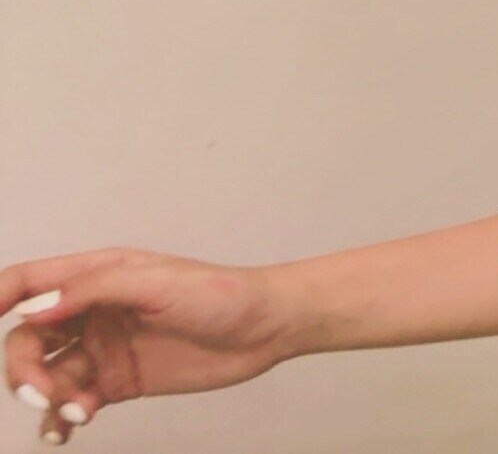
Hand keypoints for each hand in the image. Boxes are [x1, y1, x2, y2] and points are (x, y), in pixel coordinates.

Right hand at [3, 248, 293, 445]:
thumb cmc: (219, 294)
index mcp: (97, 275)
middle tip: (45, 390)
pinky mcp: (117, 382)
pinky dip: (60, 418)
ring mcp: (103, 348)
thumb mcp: (156, 282)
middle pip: (27, 338)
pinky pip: (71, 402)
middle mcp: (92, 311)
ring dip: (44, 395)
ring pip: (45, 374)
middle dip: (24, 366)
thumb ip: (93, 291)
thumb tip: (31, 309)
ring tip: (74, 410)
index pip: (27, 282)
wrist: (266, 329)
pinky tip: (67, 428)